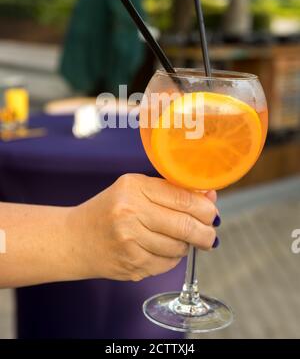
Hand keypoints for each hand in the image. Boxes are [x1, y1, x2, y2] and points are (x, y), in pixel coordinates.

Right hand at [72, 174, 217, 281]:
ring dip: (186, 246)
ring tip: (178, 239)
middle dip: (205, 233)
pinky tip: (161, 250)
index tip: (213, 213)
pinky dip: (171, 258)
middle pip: (185, 225)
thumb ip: (171, 192)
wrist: (74, 239)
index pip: (183, 198)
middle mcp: (130, 213)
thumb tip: (210, 197)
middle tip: (210, 235)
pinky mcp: (131, 265)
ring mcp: (129, 242)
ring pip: (179, 247)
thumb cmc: (109, 210)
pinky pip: (167, 264)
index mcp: (133, 187)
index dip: (206, 208)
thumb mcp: (135, 190)